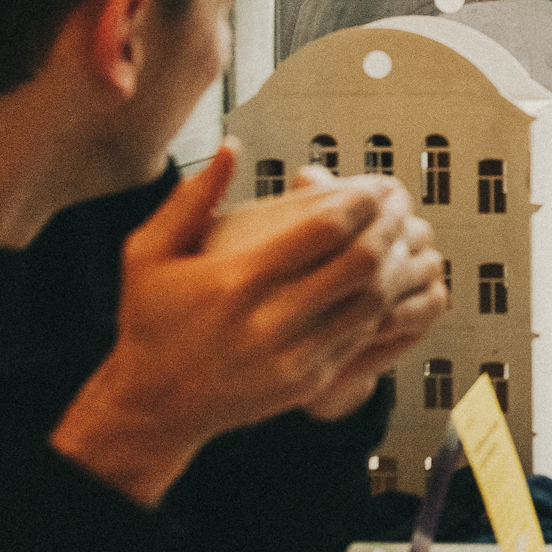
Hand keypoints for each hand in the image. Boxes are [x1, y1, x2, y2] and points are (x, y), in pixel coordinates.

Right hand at [52, 145, 446, 506]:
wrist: (153, 405)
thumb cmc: (149, 321)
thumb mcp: (147, 253)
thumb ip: (191, 198)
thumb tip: (230, 146)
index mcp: (234, 281)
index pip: (321, 231)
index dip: (360, 202)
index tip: (375, 185)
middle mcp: (268, 321)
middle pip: (359, 264)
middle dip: (389, 226)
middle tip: (400, 204)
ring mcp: (292, 356)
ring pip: (371, 302)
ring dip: (396, 264)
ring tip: (403, 236)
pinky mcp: (308, 382)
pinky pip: (362, 336)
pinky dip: (383, 303)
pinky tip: (388, 279)